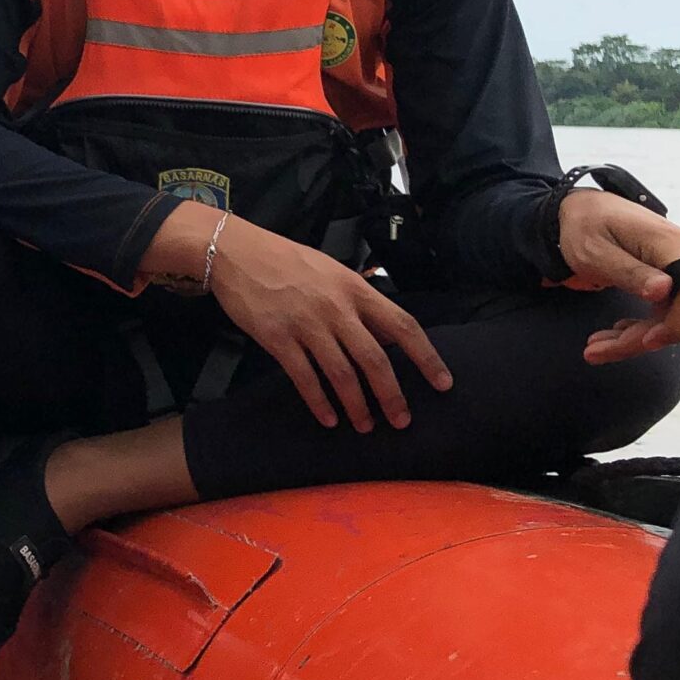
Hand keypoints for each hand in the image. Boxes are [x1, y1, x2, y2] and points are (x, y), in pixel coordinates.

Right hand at [172, 208, 452, 431]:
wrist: (236, 253)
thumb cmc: (286, 260)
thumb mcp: (332, 271)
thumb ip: (357, 300)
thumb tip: (384, 332)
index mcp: (355, 289)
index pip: (402, 326)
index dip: (426, 357)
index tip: (442, 383)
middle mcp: (336, 308)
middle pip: (375, 360)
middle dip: (392, 396)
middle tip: (401, 421)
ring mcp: (306, 324)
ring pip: (342, 374)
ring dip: (357, 406)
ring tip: (365, 426)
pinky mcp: (277, 338)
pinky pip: (305, 378)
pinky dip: (319, 402)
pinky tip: (328, 419)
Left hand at [558, 189, 679, 364]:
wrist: (585, 212)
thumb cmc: (586, 227)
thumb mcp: (595, 251)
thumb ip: (629, 272)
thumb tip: (665, 290)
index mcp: (672, 244)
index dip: (675, 324)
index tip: (645, 342)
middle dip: (642, 338)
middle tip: (597, 349)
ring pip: (674, 319)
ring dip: (636, 339)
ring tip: (596, 346)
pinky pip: (668, 312)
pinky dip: (641, 329)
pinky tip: (615, 333)